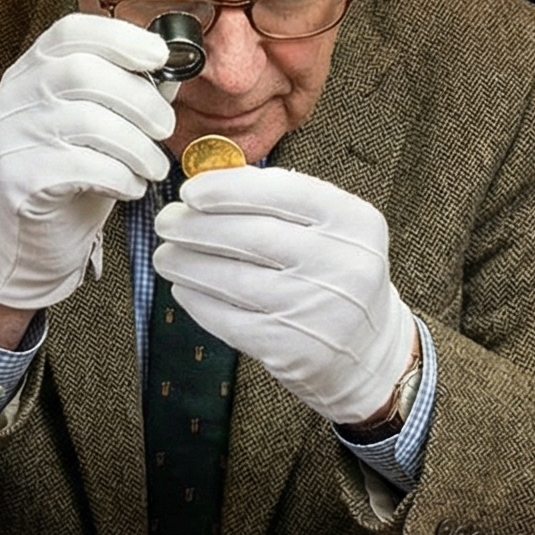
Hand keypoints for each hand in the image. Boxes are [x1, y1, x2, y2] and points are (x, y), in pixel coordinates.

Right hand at [0, 14, 176, 310]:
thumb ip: (131, 95)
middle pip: (84, 72)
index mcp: (31, 72)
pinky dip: (120, 176)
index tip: (160, 56)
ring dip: (137, 145)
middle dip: (139, 99)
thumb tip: (176, 69)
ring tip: (154, 167)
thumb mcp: (100, 128)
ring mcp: (10, 136)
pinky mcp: (18, 178)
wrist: (25, 243)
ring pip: (88, 121)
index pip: (71, 32)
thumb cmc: (69, 179)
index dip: (120, 37)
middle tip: (166, 128)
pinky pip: (83, 166)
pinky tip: (130, 188)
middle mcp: (13, 96)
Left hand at [152, 166, 418, 424]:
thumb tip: (209, 181)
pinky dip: (197, 300)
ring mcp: (318, 310)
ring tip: (165, 255)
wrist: (369, 353)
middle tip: (166, 222)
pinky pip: (228, 319)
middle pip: (250, 237)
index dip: (228, 188)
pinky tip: (184, 288)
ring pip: (232, 279)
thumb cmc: (336, 278)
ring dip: (187, 263)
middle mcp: (343, 265)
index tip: (190, 191)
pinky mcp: (293, 350)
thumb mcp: (333, 231)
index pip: (283, 192)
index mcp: (355, 222)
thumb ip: (282, 203)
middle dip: (195, 226)